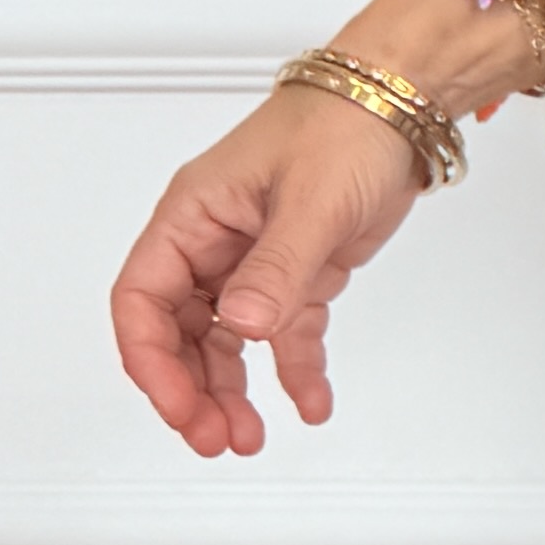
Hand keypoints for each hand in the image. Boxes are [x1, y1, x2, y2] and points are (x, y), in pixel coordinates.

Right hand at [110, 87, 429, 454]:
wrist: (402, 107)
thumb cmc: (344, 127)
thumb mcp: (309, 202)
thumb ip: (275, 269)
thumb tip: (239, 325)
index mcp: (193, 216)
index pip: (143, 299)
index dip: (152, 360)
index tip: (181, 407)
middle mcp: (214, 241)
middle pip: (178, 331)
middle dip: (191, 389)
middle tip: (218, 438)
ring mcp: (254, 259)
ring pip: (226, 341)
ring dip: (234, 390)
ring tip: (249, 437)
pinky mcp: (299, 272)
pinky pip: (285, 333)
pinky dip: (295, 369)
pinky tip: (310, 404)